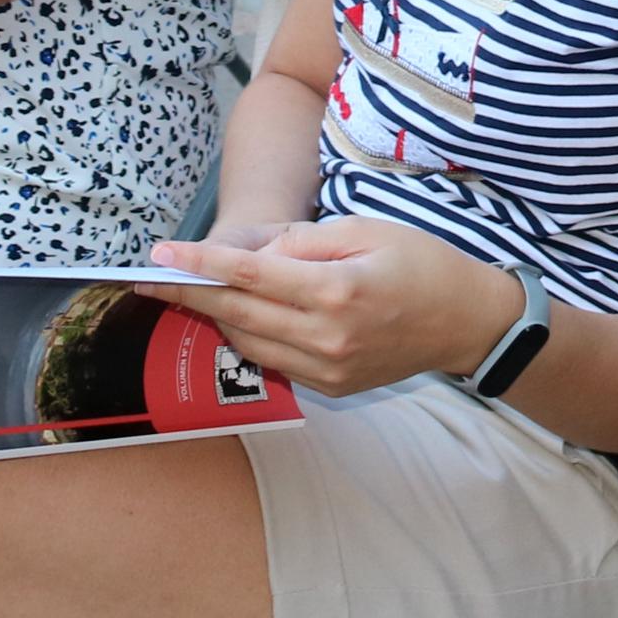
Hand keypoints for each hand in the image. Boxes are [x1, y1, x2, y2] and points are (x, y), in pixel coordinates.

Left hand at [144, 215, 518, 397]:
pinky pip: (272, 361)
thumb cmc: (421, 263)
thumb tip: (255, 253)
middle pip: (237, 313)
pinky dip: (249, 336)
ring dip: (216, 317)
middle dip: (189, 294)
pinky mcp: (329, 387)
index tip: (159, 255)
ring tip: (191, 293)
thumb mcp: (367, 229)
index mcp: (336, 291)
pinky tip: (238, 316)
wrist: (466, 322)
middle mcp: (326, 337)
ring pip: (247, 342)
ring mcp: (326, 369)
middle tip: (152, 277)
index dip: (198, 266)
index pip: (249, 275)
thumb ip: (305, 241)